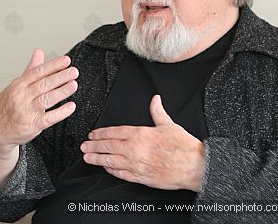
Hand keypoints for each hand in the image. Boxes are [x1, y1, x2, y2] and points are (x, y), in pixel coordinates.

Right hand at [0, 49, 77, 153]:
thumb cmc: (7, 106)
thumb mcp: (16, 86)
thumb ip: (31, 69)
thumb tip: (39, 52)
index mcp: (18, 85)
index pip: (37, 72)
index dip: (53, 66)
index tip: (66, 60)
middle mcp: (21, 97)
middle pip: (43, 84)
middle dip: (60, 77)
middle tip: (73, 71)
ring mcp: (26, 112)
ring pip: (46, 99)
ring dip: (61, 92)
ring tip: (73, 85)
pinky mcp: (32, 125)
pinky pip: (48, 118)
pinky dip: (60, 112)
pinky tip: (71, 106)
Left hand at [80, 95, 205, 191]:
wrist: (193, 166)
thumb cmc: (183, 146)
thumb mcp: (169, 124)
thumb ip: (157, 112)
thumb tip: (155, 100)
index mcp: (141, 134)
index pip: (115, 132)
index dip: (101, 133)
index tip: (93, 133)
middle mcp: (135, 150)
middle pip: (108, 146)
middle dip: (94, 145)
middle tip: (84, 145)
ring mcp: (136, 165)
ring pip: (111, 161)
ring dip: (97, 158)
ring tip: (87, 157)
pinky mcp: (140, 177)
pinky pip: (121, 174)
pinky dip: (111, 170)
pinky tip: (105, 167)